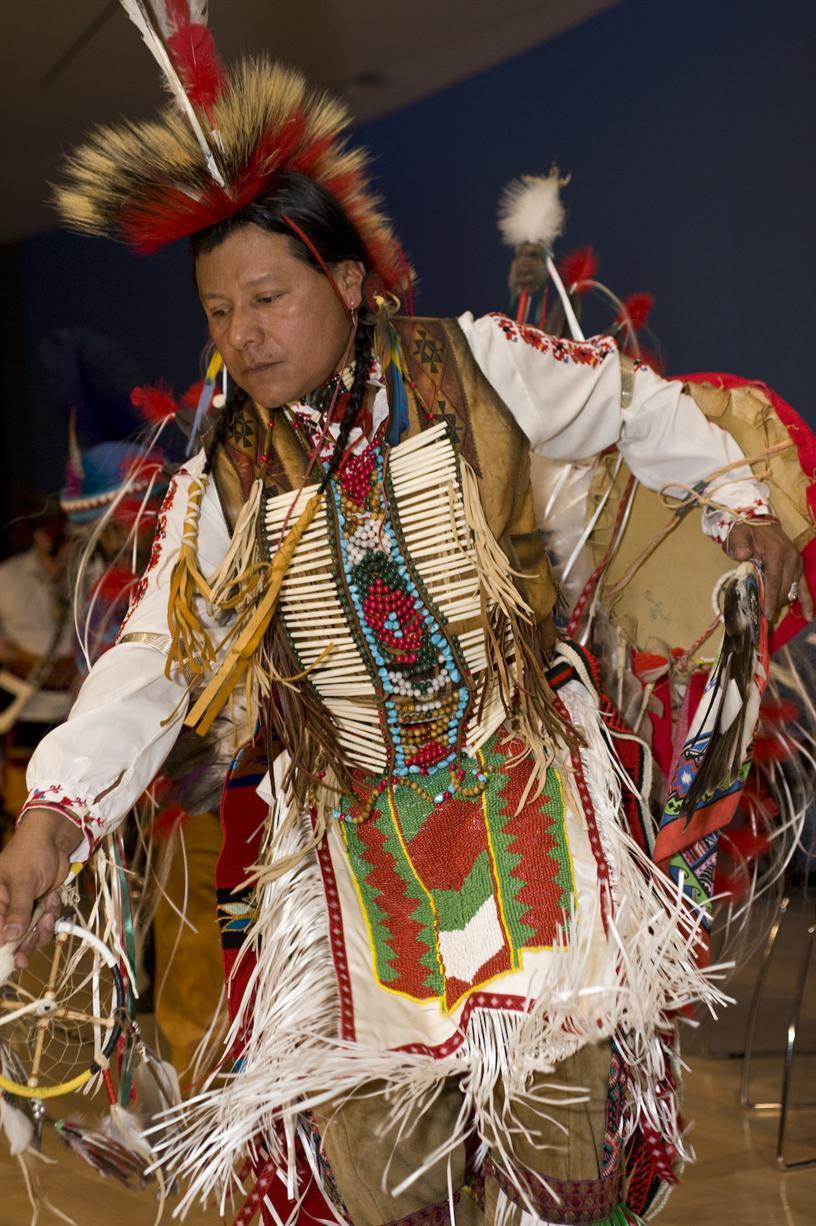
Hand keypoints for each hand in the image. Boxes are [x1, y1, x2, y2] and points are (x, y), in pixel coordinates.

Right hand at [0, 809, 80, 968]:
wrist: (55, 841)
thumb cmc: (31, 854)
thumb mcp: (23, 882)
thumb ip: (18, 910)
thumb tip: (10, 937)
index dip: (2, 946)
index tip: (12, 960)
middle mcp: (6, 908)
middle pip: (12, 937)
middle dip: (24, 943)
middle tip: (28, 954)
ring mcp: (24, 908)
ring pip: (30, 933)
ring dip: (41, 928)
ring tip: (48, 915)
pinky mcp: (40, 906)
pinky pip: (45, 922)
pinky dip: (51, 915)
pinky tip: (53, 900)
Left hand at [727, 521, 811, 621]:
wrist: (758, 522)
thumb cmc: (746, 532)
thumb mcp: (738, 536)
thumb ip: (739, 545)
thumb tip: (742, 555)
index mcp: (776, 552)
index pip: (774, 580)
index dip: (771, 598)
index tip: (767, 613)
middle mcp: (791, 558)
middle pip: (784, 588)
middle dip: (774, 603)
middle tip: (762, 615)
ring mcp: (797, 562)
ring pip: (792, 589)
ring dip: (783, 602)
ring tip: (772, 612)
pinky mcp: (799, 566)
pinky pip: (804, 586)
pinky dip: (807, 601)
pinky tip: (808, 616)